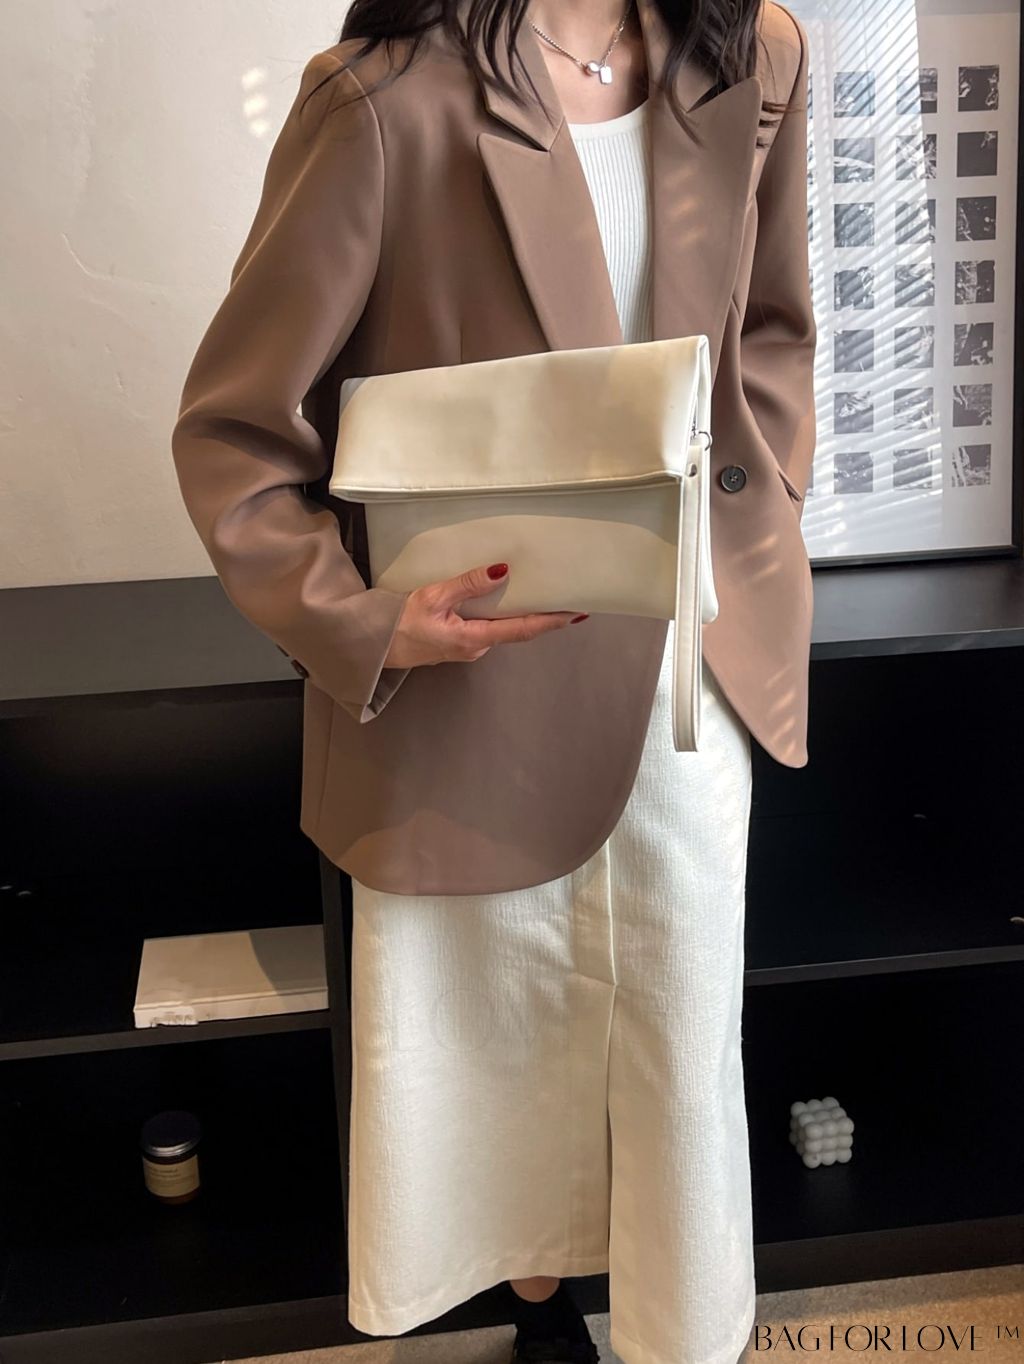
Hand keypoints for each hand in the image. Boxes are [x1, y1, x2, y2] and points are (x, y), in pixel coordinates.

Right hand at [382, 563, 587, 669]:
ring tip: (544, 595)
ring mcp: (468, 648)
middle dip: (543, 617)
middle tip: (568, 600)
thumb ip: (467, 585)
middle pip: (517, 630)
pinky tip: (507, 600)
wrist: (373, 647)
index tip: (576, 614)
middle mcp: (477, 648)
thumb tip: (502, 571)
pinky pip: (489, 628)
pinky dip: (503, 615)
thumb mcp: (432, 597)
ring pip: (503, 629)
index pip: (522, 630)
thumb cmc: (398, 624)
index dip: (551, 622)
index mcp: (474, 639)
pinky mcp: (459, 644)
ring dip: (523, 615)